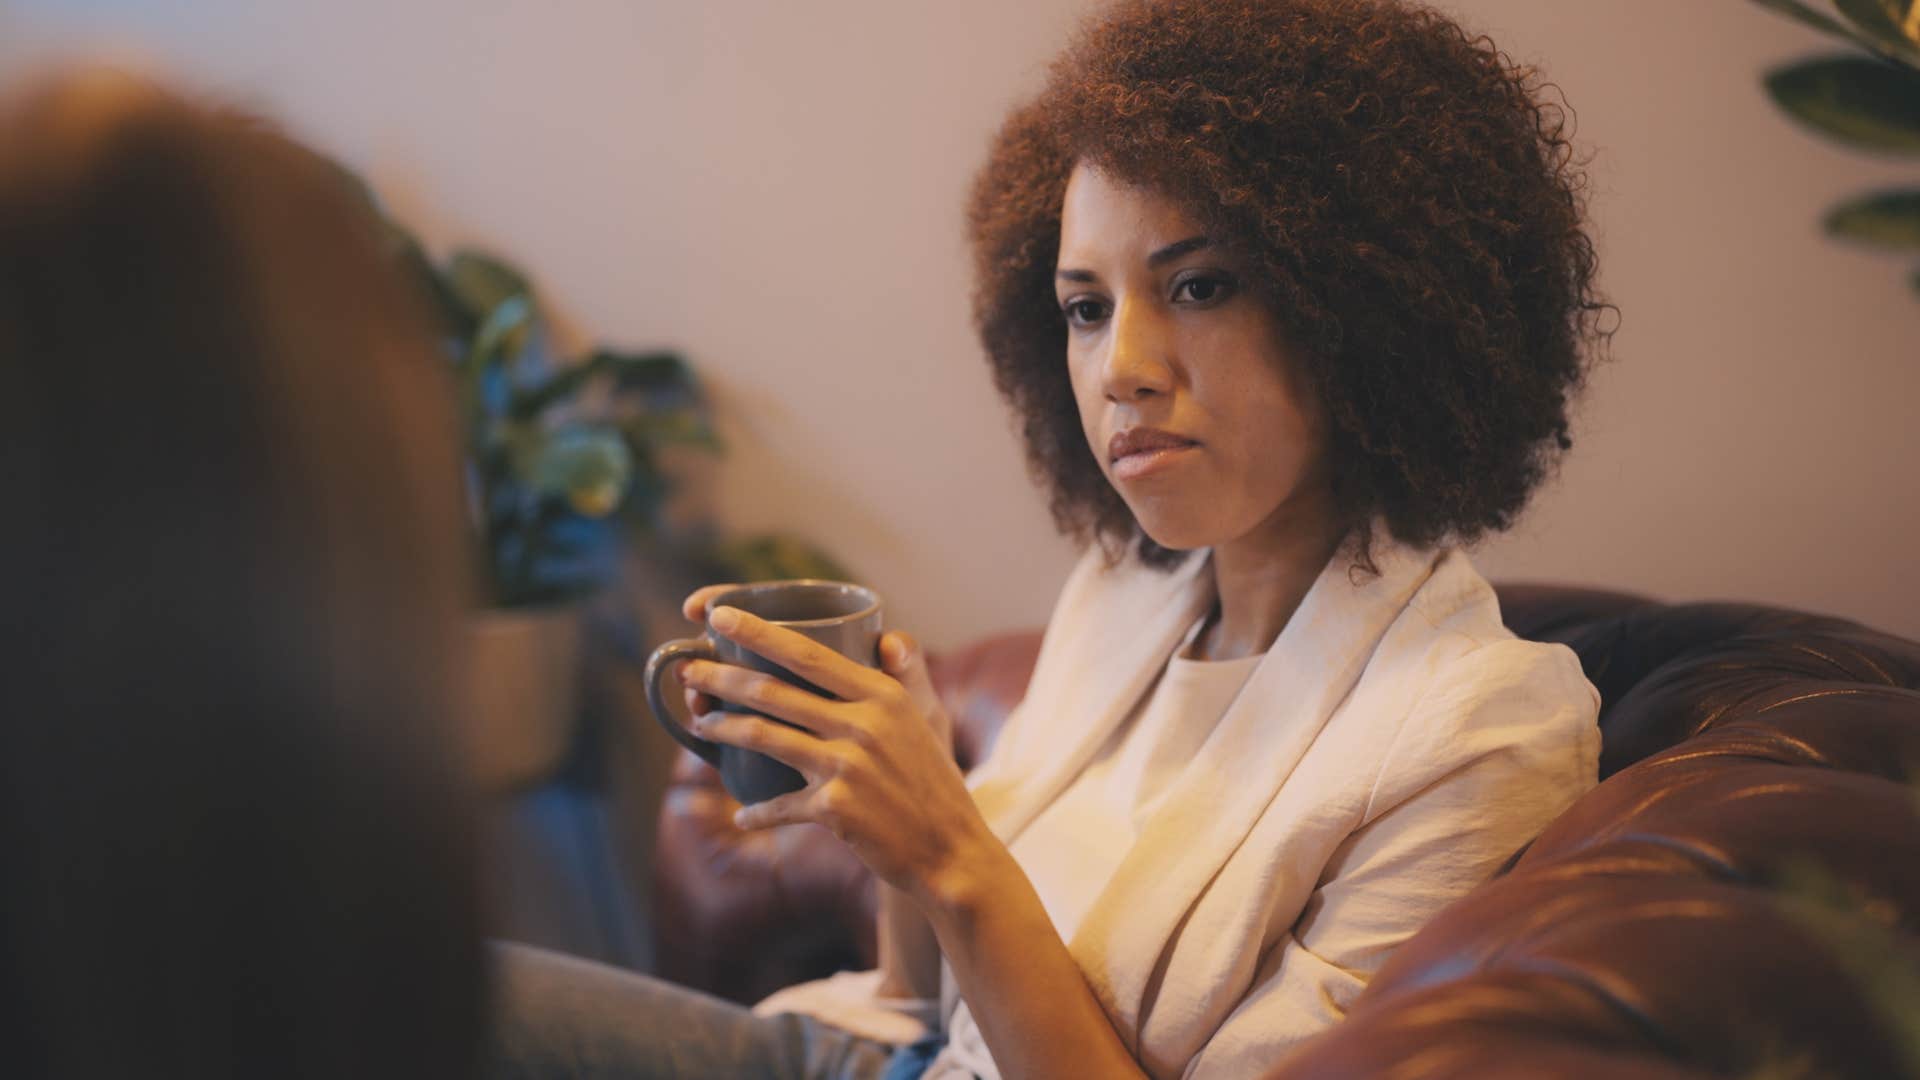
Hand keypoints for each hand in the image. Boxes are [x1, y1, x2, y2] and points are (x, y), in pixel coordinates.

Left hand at [673, 598, 988, 897]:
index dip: (757, 632)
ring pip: (765, 737)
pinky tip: (743, 815)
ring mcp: (847, 766)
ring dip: (723, 729)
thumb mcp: (926, 719)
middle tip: (689, 670)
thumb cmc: (933, 782)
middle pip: (774, 691)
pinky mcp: (835, 808)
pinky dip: (758, 812)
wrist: (951, 850)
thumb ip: (902, 677)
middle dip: (722, 677)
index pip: (807, 653)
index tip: (718, 616)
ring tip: (700, 723)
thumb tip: (887, 639)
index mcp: (881, 694)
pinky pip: (780, 804)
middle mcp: (863, 724)